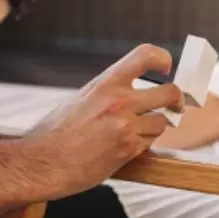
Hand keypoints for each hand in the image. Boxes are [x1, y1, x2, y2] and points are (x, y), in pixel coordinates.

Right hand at [27, 44, 183, 198]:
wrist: (42, 162)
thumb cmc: (55, 133)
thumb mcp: (81, 99)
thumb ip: (107, 92)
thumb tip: (129, 90)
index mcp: (105, 83)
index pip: (145, 55)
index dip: (162, 58)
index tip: (166, 68)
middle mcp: (119, 101)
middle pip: (170, 92)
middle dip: (176, 101)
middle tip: (174, 106)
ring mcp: (125, 126)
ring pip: (161, 123)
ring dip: (154, 128)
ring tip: (134, 133)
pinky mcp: (127, 151)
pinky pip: (150, 143)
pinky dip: (143, 145)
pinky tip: (124, 147)